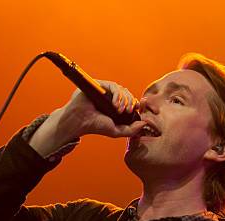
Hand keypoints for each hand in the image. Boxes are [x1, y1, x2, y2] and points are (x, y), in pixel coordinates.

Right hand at [28, 80, 145, 156]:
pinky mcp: (99, 84)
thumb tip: (144, 124)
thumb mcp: (116, 131)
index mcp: (115, 105)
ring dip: (124, 100)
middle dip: (130, 103)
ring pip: (122, 89)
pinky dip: (117, 95)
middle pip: (128, 94)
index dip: (135, 104)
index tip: (135, 110)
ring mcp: (105, 90)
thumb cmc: (95, 126)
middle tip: (127, 112)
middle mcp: (111, 96)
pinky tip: (115, 105)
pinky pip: (113, 85)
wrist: (80, 122)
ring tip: (119, 110)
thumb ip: (131, 130)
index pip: (130, 100)